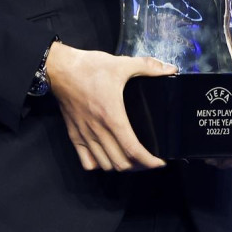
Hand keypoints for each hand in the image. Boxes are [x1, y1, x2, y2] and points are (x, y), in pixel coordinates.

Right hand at [45, 42, 175, 171]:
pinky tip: (108, 157)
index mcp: (112, 116)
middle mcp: (98, 130)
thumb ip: (148, 66)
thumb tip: (170, 69)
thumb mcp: (122, 64)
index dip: (149, 161)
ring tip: (132, 161)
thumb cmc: (89, 67)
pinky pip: (86, 161)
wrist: (60, 69)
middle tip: (150, 161)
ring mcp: (84, 135)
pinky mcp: (74, 135)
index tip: (160, 162)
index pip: (133, 149)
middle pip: (120, 163)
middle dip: (139, 167)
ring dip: (121, 167)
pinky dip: (99, 165)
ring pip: (105, 165)